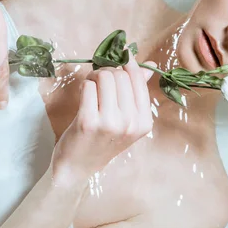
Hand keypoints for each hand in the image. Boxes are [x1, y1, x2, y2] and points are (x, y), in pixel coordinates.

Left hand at [51, 52, 155, 185]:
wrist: (78, 167)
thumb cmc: (102, 140)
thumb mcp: (126, 120)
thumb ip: (137, 92)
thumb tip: (149, 66)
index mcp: (144, 122)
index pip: (138, 80)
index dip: (127, 65)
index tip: (120, 59)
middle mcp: (130, 123)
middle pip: (120, 75)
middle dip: (107, 72)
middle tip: (98, 81)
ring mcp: (110, 123)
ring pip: (105, 77)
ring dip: (94, 77)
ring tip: (91, 88)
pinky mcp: (88, 121)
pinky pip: (88, 86)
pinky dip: (85, 86)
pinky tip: (84, 97)